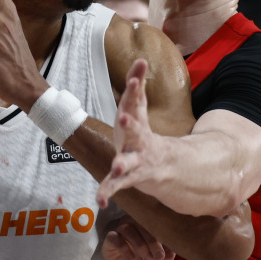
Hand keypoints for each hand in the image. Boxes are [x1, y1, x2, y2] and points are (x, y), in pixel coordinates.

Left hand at [96, 59, 162, 206]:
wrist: (160, 166)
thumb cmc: (140, 132)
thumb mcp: (138, 108)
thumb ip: (138, 85)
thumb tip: (141, 58)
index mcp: (137, 121)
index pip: (136, 103)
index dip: (135, 91)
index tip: (134, 78)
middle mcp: (138, 140)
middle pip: (134, 130)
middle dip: (130, 124)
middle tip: (124, 116)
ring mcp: (135, 160)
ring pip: (129, 163)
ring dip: (122, 165)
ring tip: (117, 167)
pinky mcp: (128, 178)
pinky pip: (116, 185)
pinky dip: (107, 191)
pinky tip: (100, 200)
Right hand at [102, 215, 174, 259]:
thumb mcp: (165, 259)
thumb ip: (170, 249)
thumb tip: (174, 243)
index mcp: (146, 223)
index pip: (153, 221)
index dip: (160, 235)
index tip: (165, 254)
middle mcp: (132, 223)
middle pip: (140, 223)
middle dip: (151, 241)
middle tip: (158, 257)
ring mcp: (119, 230)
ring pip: (127, 229)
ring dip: (139, 245)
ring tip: (147, 259)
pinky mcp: (109, 240)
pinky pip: (113, 237)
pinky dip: (124, 248)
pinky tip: (132, 259)